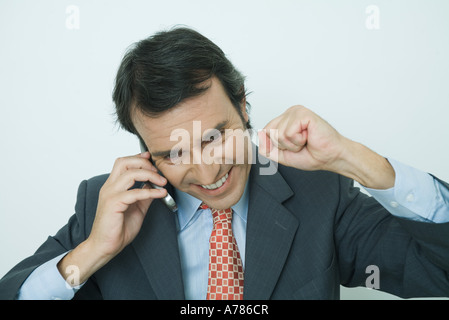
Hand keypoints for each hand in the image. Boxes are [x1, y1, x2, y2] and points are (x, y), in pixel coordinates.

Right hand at [58, 152, 167, 284]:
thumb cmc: (117, 230)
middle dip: (144, 163)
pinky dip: (150, 191)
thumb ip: (144, 196)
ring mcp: (110, 194)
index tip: (151, 158)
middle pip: (124, 162)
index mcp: (113, 186)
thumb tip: (155, 186)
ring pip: (130, 174)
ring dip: (150, 175)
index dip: (137, 158)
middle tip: (158, 172)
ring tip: (162, 182)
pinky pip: (135, 193)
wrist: (105, 247)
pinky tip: (161, 194)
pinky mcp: (114, 204)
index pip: (123, 163)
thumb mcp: (137, 209)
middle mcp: (109, 187)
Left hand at [258, 105, 345, 171]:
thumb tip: (258, 136)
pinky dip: (298, 141)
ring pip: (278, 133)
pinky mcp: (303, 114)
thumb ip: (268, 148)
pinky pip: (288, 132)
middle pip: (269, 132)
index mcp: (285, 119)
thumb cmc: (312, 155)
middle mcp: (289, 112)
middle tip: (300, 144)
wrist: (330, 157)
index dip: (276, 144)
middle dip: (283, 145)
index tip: (293, 147)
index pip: (265, 131)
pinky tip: (309, 137)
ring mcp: (296, 111)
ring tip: (305, 141)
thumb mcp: (283, 155)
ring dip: (292, 144)